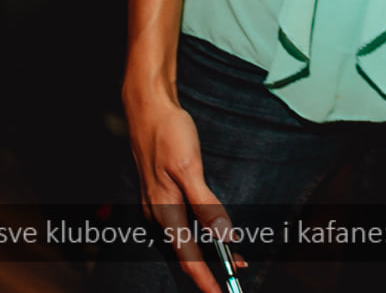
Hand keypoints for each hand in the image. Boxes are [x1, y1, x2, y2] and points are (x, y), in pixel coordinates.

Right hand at [127, 92, 238, 292]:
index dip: (206, 278)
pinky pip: (181, 225)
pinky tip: (212, 233)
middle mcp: (158, 214)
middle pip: (186, 252)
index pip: (188, 257)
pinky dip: (200, 234)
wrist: (147, 109)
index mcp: (164, 211)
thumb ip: (205, 203)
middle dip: (211, 268)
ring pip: (184, 240)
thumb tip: (223, 234)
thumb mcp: (189, 167)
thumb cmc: (168, 134)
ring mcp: (158, 206)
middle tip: (237, 275)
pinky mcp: (161, 197)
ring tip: (232, 259)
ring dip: (207, 252)